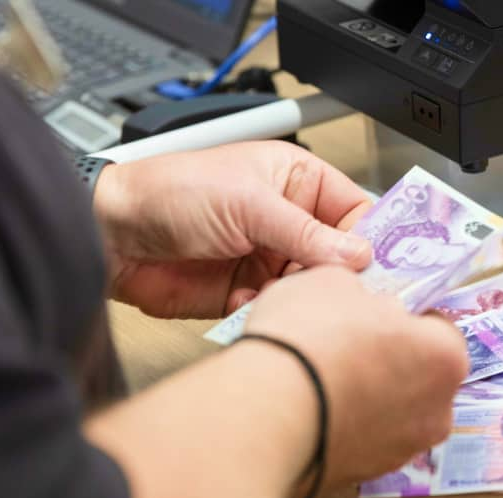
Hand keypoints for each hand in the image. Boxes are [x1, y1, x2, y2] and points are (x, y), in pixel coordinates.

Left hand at [93, 141, 372, 318]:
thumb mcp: (249, 203)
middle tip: (348, 294)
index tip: (392, 264)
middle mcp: (288, 221)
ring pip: (313, 288)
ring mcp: (269, 258)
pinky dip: (272, 312)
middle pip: (341, 257)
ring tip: (285, 294)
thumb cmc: (168, 192)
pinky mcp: (248, 293)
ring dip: (303, 296)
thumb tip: (359, 255)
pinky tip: (249, 302)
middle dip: (342, 276)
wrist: (110, 235)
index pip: (357, 210)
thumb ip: (308, 232)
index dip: (376, 237)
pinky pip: (280, 309)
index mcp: (297, 182)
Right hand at [243, 266, 468, 487]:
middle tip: (346, 345)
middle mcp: (438, 412)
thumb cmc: (309, 339)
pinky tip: (310, 409)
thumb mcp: (333, 282)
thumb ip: (364, 297)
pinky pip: (362, 440)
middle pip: (419, 375)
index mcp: (446, 357)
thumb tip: (364, 311)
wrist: (264, 414)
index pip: (438, 329)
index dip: (403, 318)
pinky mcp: (366, 476)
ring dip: (367, 395)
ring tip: (319, 378)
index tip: (373, 315)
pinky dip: (345, 424)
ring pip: (391, 411)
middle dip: (390, 360)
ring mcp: (403, 451)